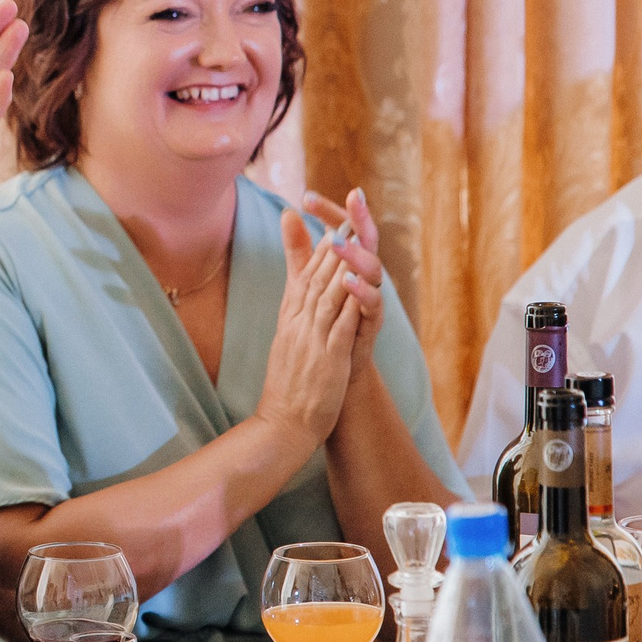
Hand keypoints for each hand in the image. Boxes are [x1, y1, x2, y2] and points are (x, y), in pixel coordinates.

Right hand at [252, 210, 376, 454]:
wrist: (282, 424)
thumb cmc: (287, 387)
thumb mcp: (287, 343)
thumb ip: (296, 314)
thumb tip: (297, 290)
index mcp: (289, 320)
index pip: (304, 278)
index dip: (319, 250)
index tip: (333, 225)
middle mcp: (298, 325)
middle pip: (316, 279)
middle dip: (333, 247)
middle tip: (347, 217)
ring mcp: (312, 340)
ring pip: (328, 296)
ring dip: (340, 266)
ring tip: (353, 239)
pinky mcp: (327, 358)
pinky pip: (340, 326)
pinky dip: (349, 303)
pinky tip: (360, 286)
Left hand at [302, 188, 385, 373]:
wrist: (335, 366)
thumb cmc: (325, 318)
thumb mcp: (307, 279)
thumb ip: (299, 248)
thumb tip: (288, 212)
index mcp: (348, 261)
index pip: (341, 226)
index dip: (328, 211)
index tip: (306, 197)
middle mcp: (363, 274)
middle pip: (367, 238)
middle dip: (360, 218)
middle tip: (354, 197)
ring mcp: (370, 296)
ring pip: (373, 268)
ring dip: (356, 253)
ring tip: (337, 240)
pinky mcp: (372, 321)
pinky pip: (372, 302)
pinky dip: (361, 290)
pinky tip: (347, 280)